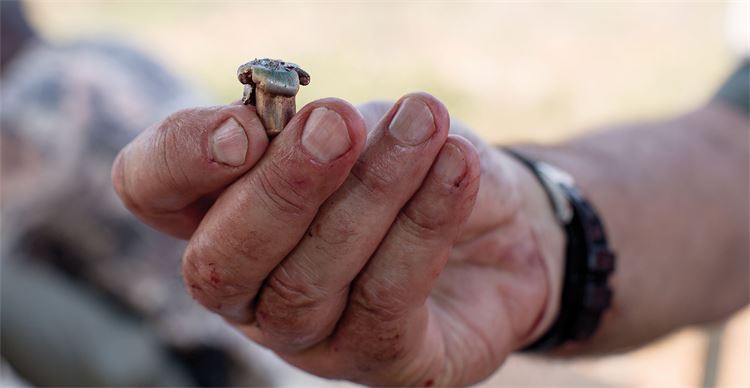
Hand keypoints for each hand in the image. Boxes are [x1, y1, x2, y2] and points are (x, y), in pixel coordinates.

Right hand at [112, 93, 563, 384]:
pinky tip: (454, 168)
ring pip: (309, 281)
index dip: (182, 157)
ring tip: (422, 129)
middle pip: (221, 260)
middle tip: (336, 125)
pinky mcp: (380, 361)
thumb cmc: (413, 162)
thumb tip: (318, 129)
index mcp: (221, 210)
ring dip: (369, 196)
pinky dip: (424, 226)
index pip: (152, 187)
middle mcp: (249, 285)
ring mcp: (308, 335)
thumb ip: (330, 129)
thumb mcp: (368, 126)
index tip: (248, 126)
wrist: (502, 220)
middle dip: (282, 189)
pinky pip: (387, 301)